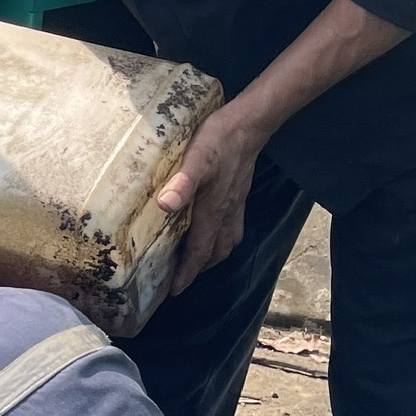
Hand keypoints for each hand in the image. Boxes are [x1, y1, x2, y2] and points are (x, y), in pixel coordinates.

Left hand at [155, 105, 262, 293]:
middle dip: (199, 269)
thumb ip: (182, 182)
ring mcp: (236, 204)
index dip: (187, 273)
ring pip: (226, 241)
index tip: (174, 291)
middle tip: (180, 280)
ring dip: (212, 256)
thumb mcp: (196, 157)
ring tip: (195, 262)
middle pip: (215, 252)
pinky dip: (222, 237)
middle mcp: (227, 212)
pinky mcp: (239, 193)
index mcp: (214, 210)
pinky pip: (233, 226)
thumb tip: (165, 206)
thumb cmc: (220, 138)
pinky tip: (213, 230)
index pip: (200, 251)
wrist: (250, 123)